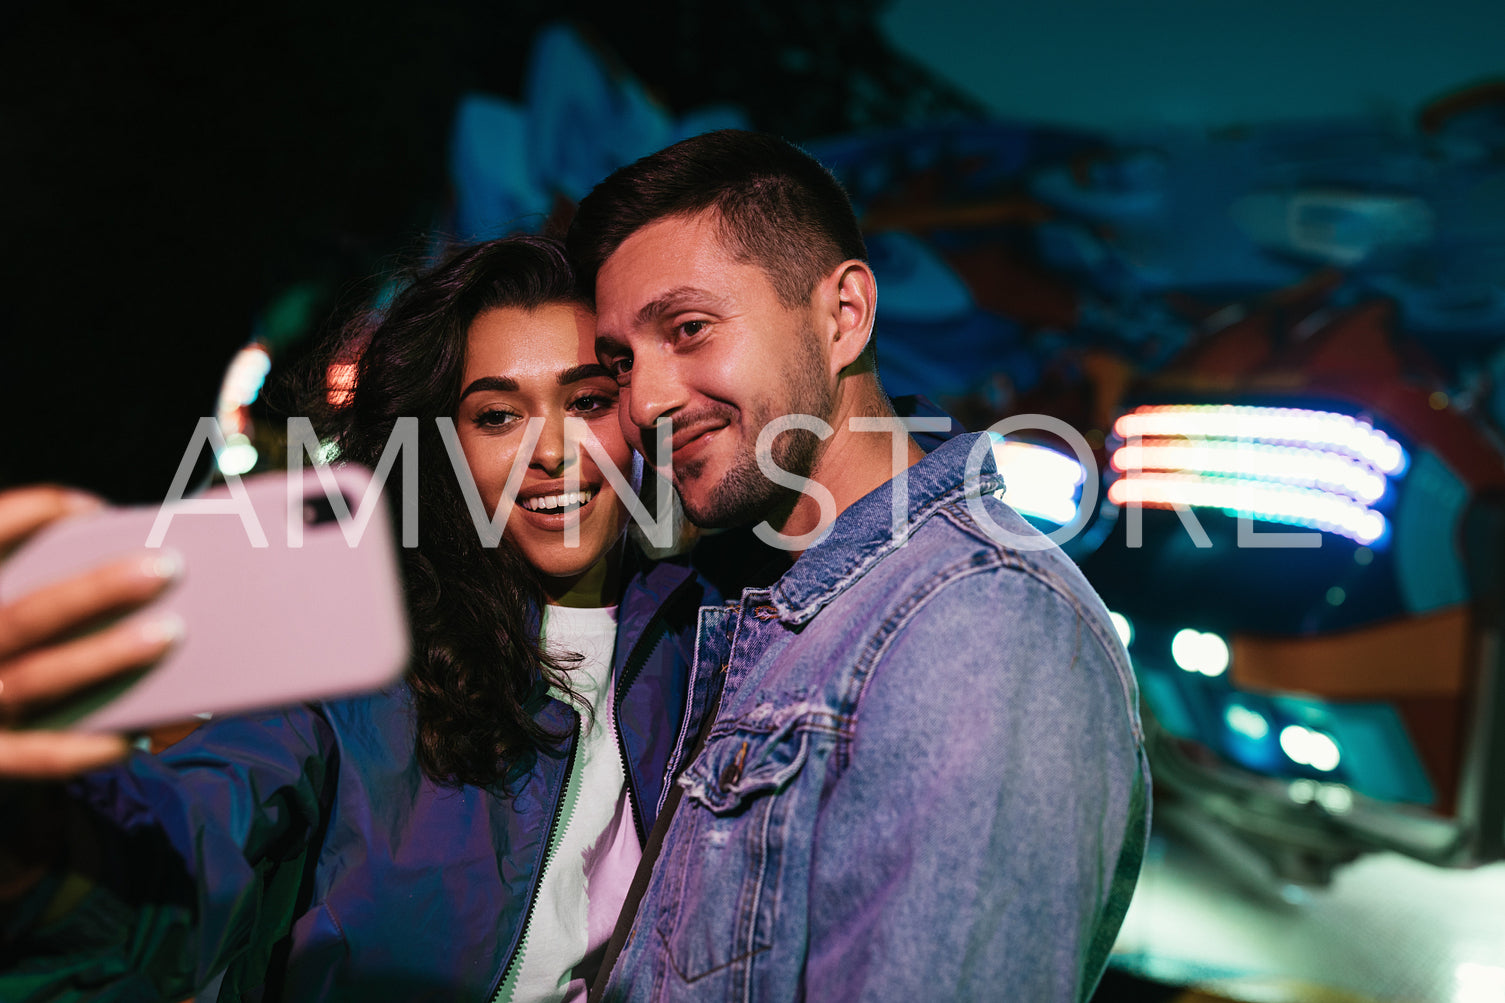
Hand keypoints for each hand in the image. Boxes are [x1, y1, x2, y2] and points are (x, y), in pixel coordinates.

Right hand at [0, 487, 180, 777]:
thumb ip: (26, 572)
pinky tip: (130, 736)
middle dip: (96, 590)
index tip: (92, 509)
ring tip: (170, 632)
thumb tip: (111, 543)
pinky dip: (81, 747)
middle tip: (165, 568)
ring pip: (38, 678)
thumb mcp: (5, 596)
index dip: (30, 517)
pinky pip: (33, 756)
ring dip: (105, 656)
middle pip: (28, 615)